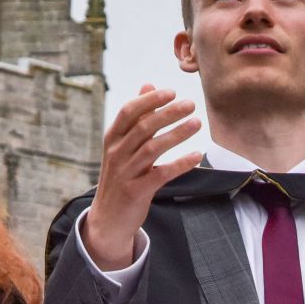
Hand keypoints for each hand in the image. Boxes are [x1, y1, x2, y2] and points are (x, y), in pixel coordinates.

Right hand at [79, 85, 201, 270]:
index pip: (128, 112)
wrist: (108, 219)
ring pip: (152, 148)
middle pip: (143, 128)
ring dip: (176, 134)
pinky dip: (180, 164)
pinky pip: (160, 174)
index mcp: (112, 139)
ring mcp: (125, 173)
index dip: (149, 100)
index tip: (171, 91)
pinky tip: (197, 156)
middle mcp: (116, 153)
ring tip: (197, 123)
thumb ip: (136, 116)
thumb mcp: (122, 145)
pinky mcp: (137, 191)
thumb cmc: (120, 175)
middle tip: (190, 104)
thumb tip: (148, 85)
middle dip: (168, 113)